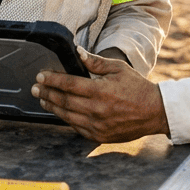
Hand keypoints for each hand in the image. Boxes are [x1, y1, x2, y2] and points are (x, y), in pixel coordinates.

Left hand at [31, 48, 169, 142]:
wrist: (154, 112)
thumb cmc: (137, 88)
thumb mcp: (119, 69)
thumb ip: (96, 63)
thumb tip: (77, 52)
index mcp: (101, 91)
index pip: (69, 84)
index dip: (52, 80)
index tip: (41, 76)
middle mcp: (97, 110)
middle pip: (64, 101)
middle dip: (47, 93)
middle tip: (35, 88)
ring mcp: (97, 125)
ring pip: (67, 116)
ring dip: (52, 107)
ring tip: (43, 100)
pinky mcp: (99, 136)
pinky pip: (77, 127)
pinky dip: (66, 119)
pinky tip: (60, 112)